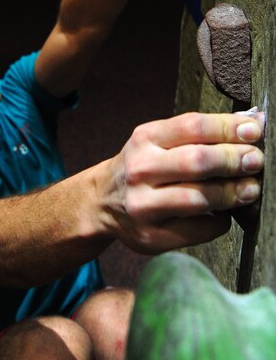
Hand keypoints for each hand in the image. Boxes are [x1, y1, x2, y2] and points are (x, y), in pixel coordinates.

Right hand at [106, 112, 264, 253]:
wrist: (103, 201)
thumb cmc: (143, 166)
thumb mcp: (158, 140)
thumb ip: (198, 134)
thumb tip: (252, 123)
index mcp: (145, 139)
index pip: (192, 126)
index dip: (229, 127)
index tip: (255, 129)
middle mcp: (140, 170)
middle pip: (197, 162)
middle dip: (234, 160)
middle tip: (256, 161)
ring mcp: (143, 205)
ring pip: (199, 198)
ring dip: (233, 193)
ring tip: (251, 189)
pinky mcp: (151, 236)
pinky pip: (199, 229)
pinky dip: (220, 221)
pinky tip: (226, 213)